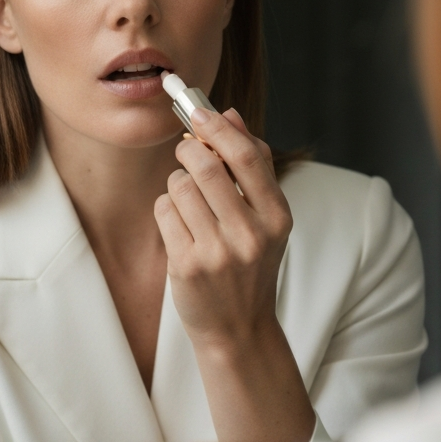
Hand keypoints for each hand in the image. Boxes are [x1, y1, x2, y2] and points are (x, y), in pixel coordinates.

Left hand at [153, 107, 313, 441]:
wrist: (238, 329)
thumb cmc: (249, 265)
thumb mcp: (265, 219)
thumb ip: (251, 167)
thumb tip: (229, 114)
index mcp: (277, 217)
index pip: (248, 156)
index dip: (218, 127)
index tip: (198, 112)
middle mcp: (251, 234)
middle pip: (205, 166)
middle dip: (188, 152)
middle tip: (186, 152)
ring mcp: (217, 252)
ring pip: (178, 187)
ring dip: (176, 185)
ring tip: (188, 204)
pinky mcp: (187, 266)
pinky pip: (163, 212)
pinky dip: (165, 211)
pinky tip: (179, 228)